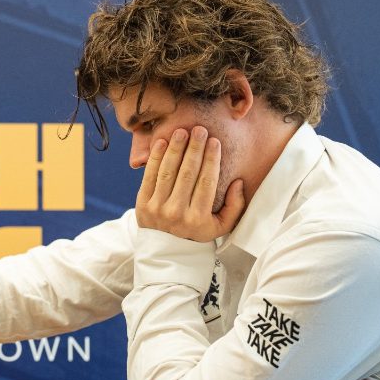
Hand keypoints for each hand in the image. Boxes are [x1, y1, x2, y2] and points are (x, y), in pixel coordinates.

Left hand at [136, 126, 245, 241]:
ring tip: (181, 132)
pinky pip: (150, 176)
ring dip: (175, 149)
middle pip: (187, 173)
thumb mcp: (221, 227)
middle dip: (194, 149)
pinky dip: (156, 158)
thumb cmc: (197, 233)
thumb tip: (238, 182)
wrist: (165, 250)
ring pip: (168, 172)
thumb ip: (235, 206)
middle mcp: (176, 213)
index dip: (211, 160)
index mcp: (197, 218)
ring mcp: (157, 208)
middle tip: (199, 130)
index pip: (206, 182)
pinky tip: (162, 143)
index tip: (215, 142)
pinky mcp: (142, 204)